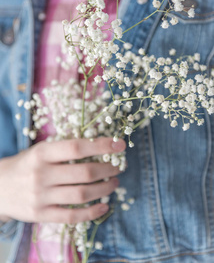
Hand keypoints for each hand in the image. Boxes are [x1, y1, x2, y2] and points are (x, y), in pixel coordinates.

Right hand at [0, 137, 125, 223]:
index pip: (77, 147)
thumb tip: (100, 145)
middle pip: (84, 173)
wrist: (0, 187)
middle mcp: (41, 174)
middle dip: (108, 169)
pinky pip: (71, 216)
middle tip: (118, 167)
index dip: (101, 146)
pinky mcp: (40, 215)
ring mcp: (40, 197)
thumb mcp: (41, 150)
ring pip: (81, 195)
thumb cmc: (27, 164)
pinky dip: (91, 212)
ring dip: (104, 189)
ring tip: (114, 183)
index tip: (119, 145)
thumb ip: (65, 148)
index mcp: (42, 153)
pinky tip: (104, 206)